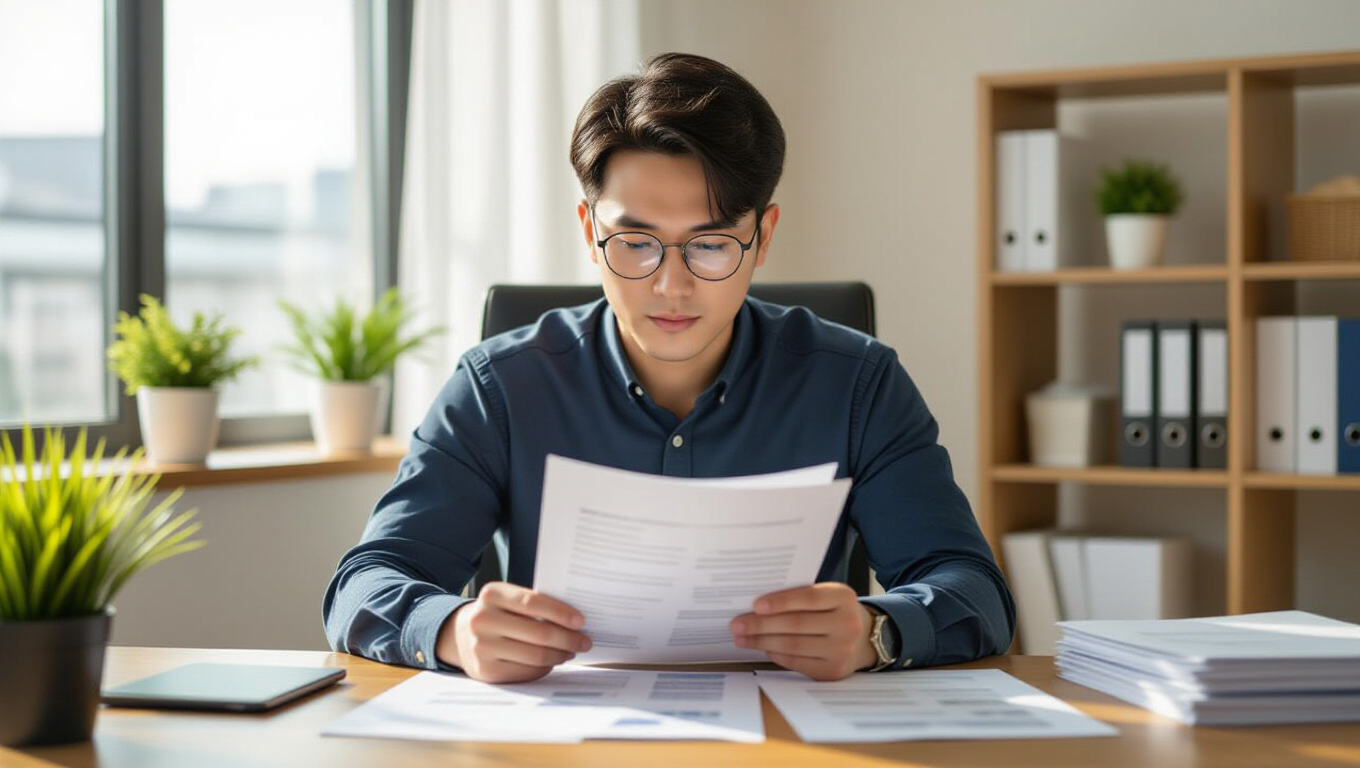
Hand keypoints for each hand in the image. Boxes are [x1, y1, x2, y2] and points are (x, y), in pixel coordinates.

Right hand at [435, 582, 590, 683]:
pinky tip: (552, 662)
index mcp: (492, 594)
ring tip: (570, 652)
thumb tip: (574, 621)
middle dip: (568, 639)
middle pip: (539, 633)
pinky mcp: (486, 671)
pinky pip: (526, 672)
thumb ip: (533, 605)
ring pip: (535, 656)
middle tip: (584, 642)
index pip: (533, 602)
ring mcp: (482, 647)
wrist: (460, 635)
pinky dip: (545, 668)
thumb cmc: (496, 614)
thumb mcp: (507, 600)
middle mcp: (483, 620)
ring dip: (560, 655)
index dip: (561, 613)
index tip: (581, 621)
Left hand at [730, 583, 876, 680]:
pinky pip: (797, 662)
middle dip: (761, 625)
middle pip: (796, 624)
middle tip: (737, 624)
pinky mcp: (833, 671)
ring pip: (793, 645)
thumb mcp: (828, 596)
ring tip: (742, 638)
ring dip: (762, 642)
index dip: (780, 602)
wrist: (865, 638)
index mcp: (843, 597)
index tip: (755, 605)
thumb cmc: (835, 612)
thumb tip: (757, 606)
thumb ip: (801, 597)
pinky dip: (776, 654)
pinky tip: (763, 648)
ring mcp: (842, 650)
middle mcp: (847, 624)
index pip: (808, 598)